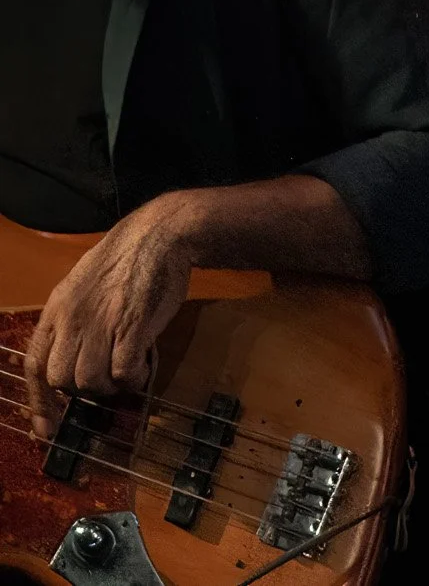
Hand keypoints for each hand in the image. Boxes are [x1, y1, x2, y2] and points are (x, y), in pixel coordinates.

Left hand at [21, 194, 204, 432]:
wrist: (159, 235)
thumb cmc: (125, 260)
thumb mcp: (82, 287)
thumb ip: (73, 321)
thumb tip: (74, 358)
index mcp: (56, 310)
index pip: (35, 365)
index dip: (38, 401)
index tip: (46, 427)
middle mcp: (73, 319)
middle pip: (62, 378)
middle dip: (82, 390)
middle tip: (105, 381)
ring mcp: (102, 323)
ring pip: (89, 381)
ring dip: (109, 386)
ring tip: (126, 373)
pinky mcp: (132, 326)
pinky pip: (123, 371)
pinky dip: (133, 378)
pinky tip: (143, 366)